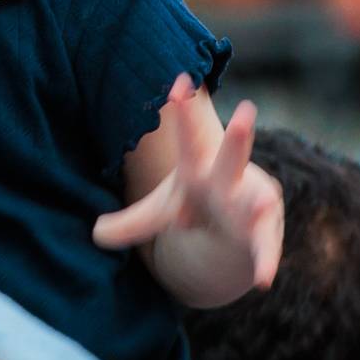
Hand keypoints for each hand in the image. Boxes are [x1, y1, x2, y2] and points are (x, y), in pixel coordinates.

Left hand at [95, 76, 285, 305]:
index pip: (189, 138)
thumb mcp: (160, 212)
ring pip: (260, 198)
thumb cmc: (194, 207)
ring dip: (260, 199)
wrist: (230, 229)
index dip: (183, 111)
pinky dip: (264, 261)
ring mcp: (252, 203)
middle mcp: (230, 179)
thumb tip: (94, 233)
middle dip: (238, 136)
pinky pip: (265, 247)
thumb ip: (130, 223)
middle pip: (234, 155)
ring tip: (265, 199)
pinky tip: (263, 279)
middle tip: (245, 110)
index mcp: (199, 170)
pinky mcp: (265, 232)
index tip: (179, 80)